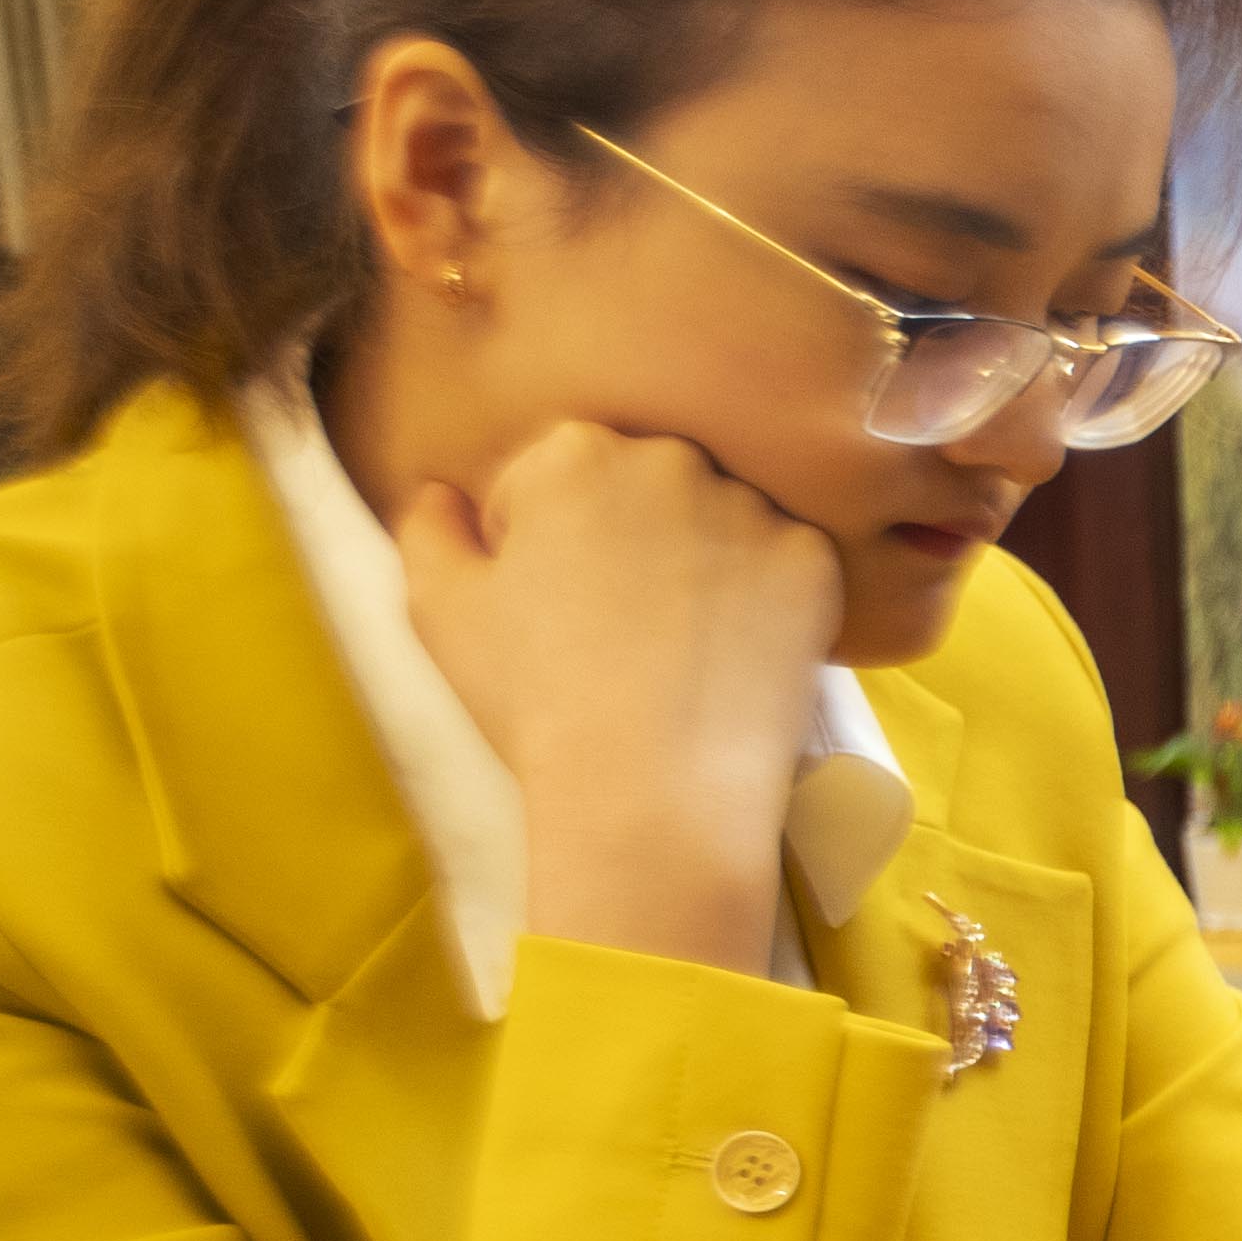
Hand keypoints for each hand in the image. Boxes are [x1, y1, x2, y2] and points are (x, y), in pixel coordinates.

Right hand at [395, 421, 842, 970]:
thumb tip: (440, 491)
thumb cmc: (532, 697)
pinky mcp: (813, 564)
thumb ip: (427, 528)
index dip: (537, 544)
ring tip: (674, 649)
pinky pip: (786, 565)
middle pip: (640, 488)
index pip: (549, 477)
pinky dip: (764, 600)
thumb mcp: (438, 608)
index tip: (547, 607)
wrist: (651, 788)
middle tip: (613, 630)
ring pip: (718, 522)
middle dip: (622, 538)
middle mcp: (671, 458)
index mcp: (573, 452)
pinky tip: (731, 654)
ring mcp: (753, 509)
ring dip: (698, 562)